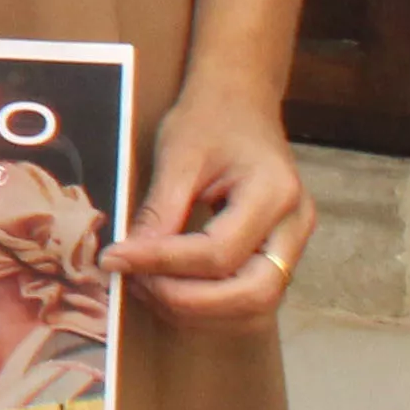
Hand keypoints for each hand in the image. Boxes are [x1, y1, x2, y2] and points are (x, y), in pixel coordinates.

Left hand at [110, 89, 311, 327]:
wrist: (240, 101)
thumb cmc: (210, 119)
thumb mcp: (178, 155)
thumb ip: (159, 211)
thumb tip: (130, 258)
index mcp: (275, 193)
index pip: (219, 252)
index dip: (162, 263)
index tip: (115, 258)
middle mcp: (295, 227)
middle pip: (252, 294)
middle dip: (187, 300)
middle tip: (134, 281)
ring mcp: (292, 244)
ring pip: (255, 307)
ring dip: (196, 308)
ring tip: (145, 285)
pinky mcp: (278, 254)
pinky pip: (249, 298)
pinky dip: (208, 304)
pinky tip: (168, 286)